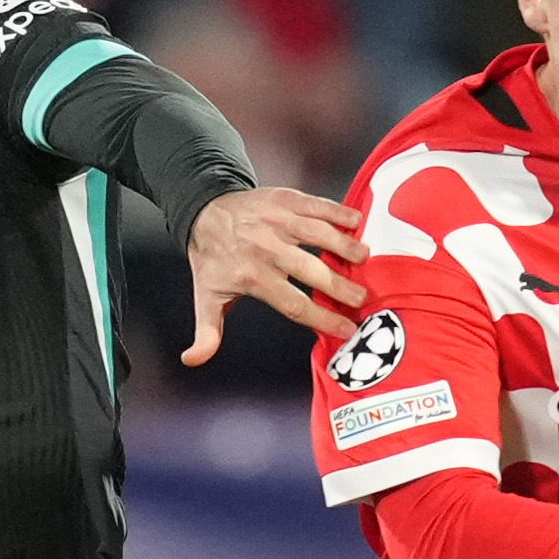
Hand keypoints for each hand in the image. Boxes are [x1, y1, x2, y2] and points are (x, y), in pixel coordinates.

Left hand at [184, 188, 367, 366]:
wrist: (204, 210)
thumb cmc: (212, 258)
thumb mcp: (206, 296)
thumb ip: (207, 332)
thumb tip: (192, 360)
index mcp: (251, 276)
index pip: (293, 303)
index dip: (322, 318)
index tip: (346, 329)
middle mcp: (265, 247)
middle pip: (311, 271)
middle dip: (340, 286)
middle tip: (362, 298)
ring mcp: (277, 220)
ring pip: (318, 234)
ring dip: (344, 245)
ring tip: (365, 258)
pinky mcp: (284, 199)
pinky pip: (316, 205)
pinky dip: (338, 212)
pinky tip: (357, 221)